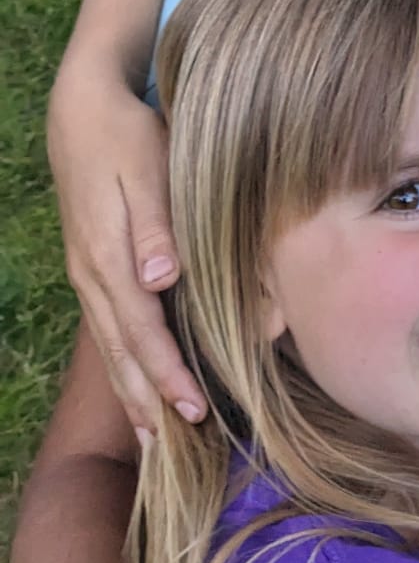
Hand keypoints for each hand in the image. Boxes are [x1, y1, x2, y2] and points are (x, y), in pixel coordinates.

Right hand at [47, 57, 204, 430]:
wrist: (82, 114)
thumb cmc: (126, 137)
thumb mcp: (145, 167)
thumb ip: (155, 223)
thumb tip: (158, 278)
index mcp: (107, 257)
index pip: (142, 329)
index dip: (166, 373)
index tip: (192, 408)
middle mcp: (93, 275)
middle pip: (122, 351)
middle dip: (148, 400)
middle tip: (175, 448)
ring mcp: (88, 275)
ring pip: (111, 347)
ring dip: (132, 392)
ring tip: (154, 437)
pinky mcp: (94, 269)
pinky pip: (111, 329)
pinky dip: (126, 363)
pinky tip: (139, 384)